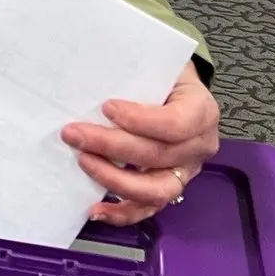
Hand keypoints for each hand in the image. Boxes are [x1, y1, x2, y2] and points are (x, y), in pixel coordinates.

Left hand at [62, 63, 220, 225]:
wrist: (176, 89)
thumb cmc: (163, 75)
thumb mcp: (159, 63)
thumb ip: (135, 70)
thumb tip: (92, 69)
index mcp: (201, 110)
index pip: (176, 123)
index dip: (140, 120)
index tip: (106, 107)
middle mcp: (199, 145)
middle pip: (157, 155)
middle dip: (110, 146)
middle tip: (73, 133)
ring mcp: (185, 171)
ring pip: (155, 189)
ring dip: (114, 180)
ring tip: (82, 162)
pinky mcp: (169, 187)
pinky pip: (148, 208)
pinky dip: (122, 212)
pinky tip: (95, 209)